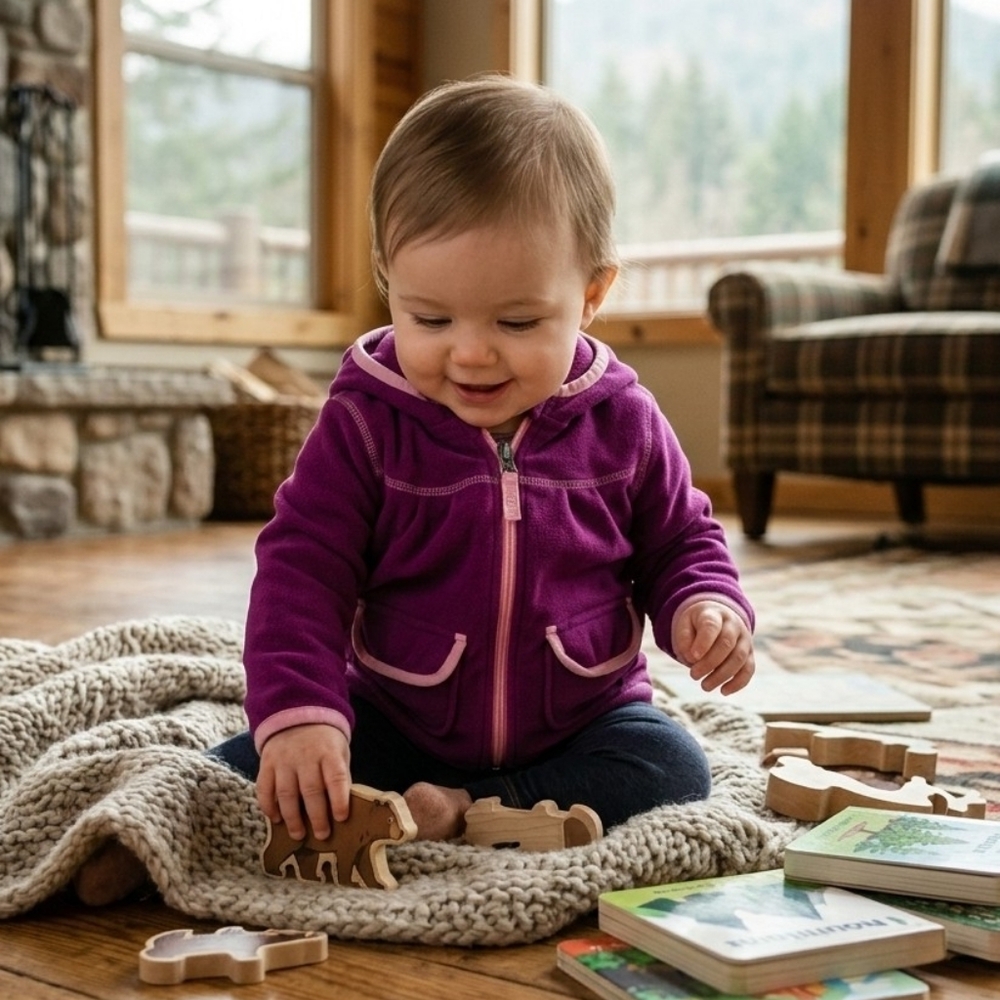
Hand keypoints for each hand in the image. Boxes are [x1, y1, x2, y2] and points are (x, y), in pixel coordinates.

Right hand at [257, 724, 351, 840]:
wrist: (296, 715)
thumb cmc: (324, 742)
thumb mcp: (339, 751)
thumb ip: (339, 776)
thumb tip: (340, 808)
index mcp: (329, 752)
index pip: (336, 777)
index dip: (339, 799)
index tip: (342, 818)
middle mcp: (305, 756)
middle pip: (311, 790)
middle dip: (317, 816)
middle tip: (322, 836)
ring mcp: (284, 760)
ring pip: (286, 793)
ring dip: (292, 817)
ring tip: (299, 835)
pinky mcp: (266, 763)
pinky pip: (264, 788)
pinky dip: (269, 806)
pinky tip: (276, 820)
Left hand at [672, 600, 754, 695]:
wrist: (718, 617)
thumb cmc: (697, 624)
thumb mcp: (684, 624)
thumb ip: (684, 638)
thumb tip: (692, 658)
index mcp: (714, 614)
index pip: (711, 625)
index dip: (703, 642)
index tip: (692, 657)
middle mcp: (734, 625)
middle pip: (726, 644)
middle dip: (709, 663)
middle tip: (693, 675)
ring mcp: (745, 639)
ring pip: (739, 658)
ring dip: (722, 675)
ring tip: (704, 686)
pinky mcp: (749, 654)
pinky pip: (749, 669)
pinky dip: (738, 683)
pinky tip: (723, 691)